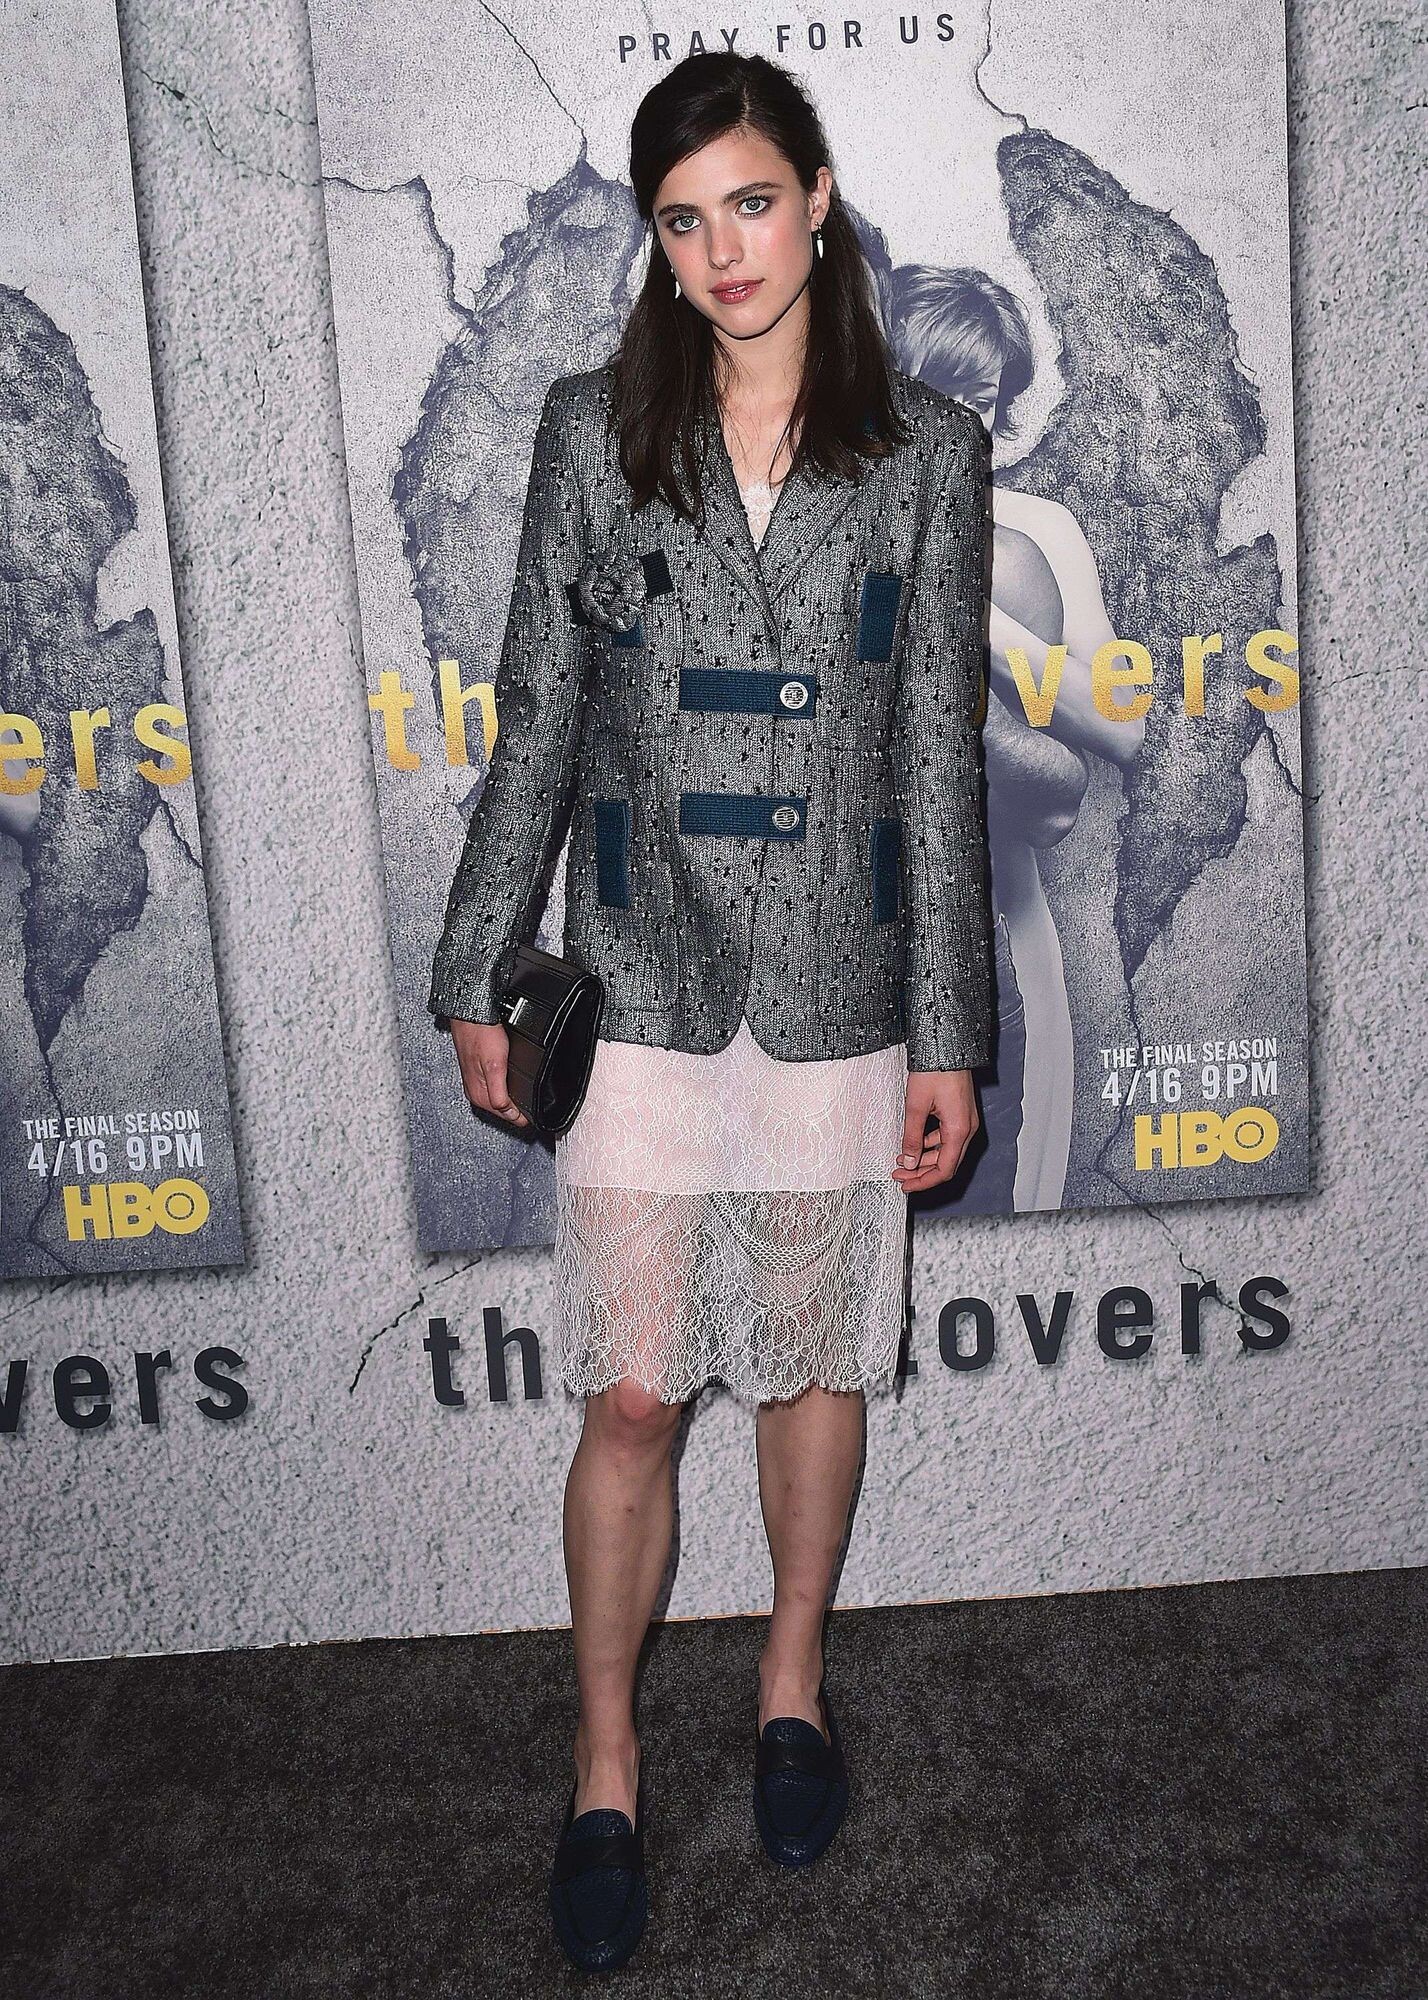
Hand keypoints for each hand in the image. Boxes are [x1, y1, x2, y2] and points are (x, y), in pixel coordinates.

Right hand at [449, 1017, 529, 1128]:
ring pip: (497, 1100)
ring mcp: (474, 1081)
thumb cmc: (482, 1034)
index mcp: (479, 1094)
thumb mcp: (495, 1067)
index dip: (522, 1117)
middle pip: (501, 1110)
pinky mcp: (476, 1071)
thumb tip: (508, 1113)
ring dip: (510, 1102)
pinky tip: (510, 1084)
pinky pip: (493, 1088)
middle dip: (516, 1112)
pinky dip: (503, 1090)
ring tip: (524, 1101)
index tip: (534, 1117)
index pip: (505, 1116)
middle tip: (533, 1111)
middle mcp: (475, 1091)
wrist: (471, 1015)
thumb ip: (499, 1093)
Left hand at [893, 1068, 978, 1191]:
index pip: (944, 1170)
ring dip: (924, 1159)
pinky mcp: (960, 1113)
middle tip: (899, 1174)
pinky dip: (930, 1145)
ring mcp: (965, 1121)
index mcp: (959, 1130)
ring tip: (902, 1161)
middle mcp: (967, 1128)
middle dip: (921, 1172)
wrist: (947, 1045)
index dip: (924, 1182)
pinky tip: (914, 1144)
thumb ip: (912, 1137)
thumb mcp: (916, 1106)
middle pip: (946, 1163)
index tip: (906, 1185)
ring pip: (946, 1151)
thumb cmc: (934, 1070)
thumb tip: (909, 1161)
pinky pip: (947, 1138)